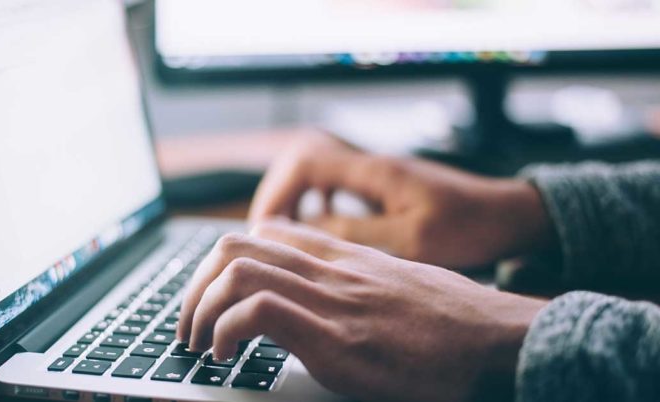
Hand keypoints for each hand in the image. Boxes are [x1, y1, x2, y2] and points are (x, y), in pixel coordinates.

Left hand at [178, 220, 546, 401]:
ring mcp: (331, 300)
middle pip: (235, 245)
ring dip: (199, 309)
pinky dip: (226, 331)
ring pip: (236, 271)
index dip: (224, 261)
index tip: (214, 294)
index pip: (266, 232)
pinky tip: (226, 355)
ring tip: (198, 343)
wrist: (498, 340)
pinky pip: (258, 312)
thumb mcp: (398, 286)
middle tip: (189, 323)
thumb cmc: (454, 321)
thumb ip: (357, 283)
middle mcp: (330, 269)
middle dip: (195, 285)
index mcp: (343, 257)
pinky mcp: (335, 338)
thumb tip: (328, 301)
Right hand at [249, 134, 553, 268]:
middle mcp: (371, 166)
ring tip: (284, 236)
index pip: (305, 162)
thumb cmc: (469, 227)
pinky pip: (335, 187)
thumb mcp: (412, 239)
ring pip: (316, 173)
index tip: (265, 228)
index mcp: (375, 172)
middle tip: (266, 235)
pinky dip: (317, 205)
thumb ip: (357, 233)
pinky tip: (319, 230)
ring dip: (295, 200)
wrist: (509, 215)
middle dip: (277, 196)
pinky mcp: (384, 188)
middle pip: (302, 162)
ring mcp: (377, 175)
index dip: (277, 192)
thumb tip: (305, 233)